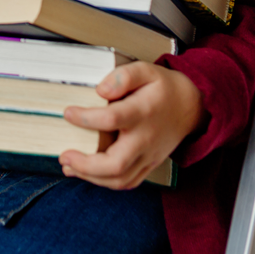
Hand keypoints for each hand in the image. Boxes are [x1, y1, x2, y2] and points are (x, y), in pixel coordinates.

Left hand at [59, 61, 204, 189]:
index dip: (86, 118)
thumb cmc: (164, 88)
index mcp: (143, 112)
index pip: (112, 119)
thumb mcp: (146, 70)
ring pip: (120, 179)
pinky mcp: (149, 165)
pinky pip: (127, 182)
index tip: (68, 112)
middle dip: (86, 165)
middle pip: (116, 164)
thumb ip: (124, 76)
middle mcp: (146, 138)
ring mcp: (148, 156)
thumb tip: (100, 89)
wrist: (190, 106)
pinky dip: (105, 182)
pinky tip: (88, 173)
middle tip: (64, 155)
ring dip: (91, 177)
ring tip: (69, 165)